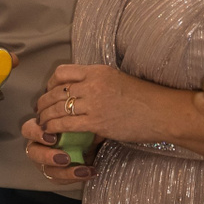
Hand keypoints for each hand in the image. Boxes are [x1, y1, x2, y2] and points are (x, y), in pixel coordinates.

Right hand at [22, 116, 93, 183]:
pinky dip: (75, 178)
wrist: (91, 141)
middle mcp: (38, 147)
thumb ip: (74, 122)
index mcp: (40, 130)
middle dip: (48, 157)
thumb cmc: (81, 128)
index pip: (28, 130)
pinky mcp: (55, 175)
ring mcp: (45, 163)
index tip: (53, 138)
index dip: (37, 135)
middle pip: (33, 153)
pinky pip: (59, 180)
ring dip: (65, 172)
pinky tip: (89, 172)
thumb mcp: (78, 122)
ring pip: (47, 170)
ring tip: (84, 171)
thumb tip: (78, 120)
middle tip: (65, 159)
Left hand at [35, 63, 149, 142]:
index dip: (51, 83)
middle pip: (56, 91)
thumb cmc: (145, 98)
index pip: (62, 72)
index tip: (50, 91)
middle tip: (40, 110)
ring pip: (57, 108)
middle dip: (43, 102)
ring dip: (45, 116)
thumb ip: (97, 84)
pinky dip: (54, 128)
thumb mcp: (118, 81)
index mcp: (98, 71)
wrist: (163, 112)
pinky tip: (50, 132)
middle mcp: (93, 84)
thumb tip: (79, 95)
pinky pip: (66, 124)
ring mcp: (94, 103)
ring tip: (43, 122)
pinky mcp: (96, 122)